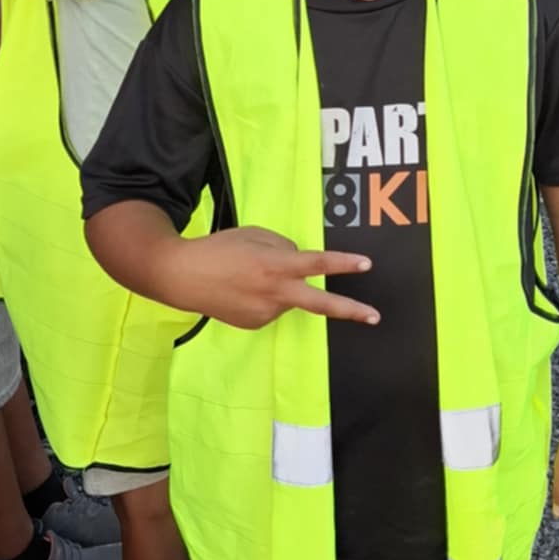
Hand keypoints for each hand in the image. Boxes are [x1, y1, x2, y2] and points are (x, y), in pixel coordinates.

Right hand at [175, 226, 379, 329]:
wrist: (182, 277)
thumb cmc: (219, 249)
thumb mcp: (254, 235)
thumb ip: (283, 246)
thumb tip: (299, 261)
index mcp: (276, 265)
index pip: (317, 263)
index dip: (344, 263)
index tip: (366, 264)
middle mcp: (275, 293)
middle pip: (321, 303)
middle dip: (351, 310)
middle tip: (375, 316)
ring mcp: (266, 312)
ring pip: (287, 297)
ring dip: (279, 287)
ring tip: (247, 277)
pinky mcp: (255, 324)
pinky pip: (271, 307)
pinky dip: (264, 297)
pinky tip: (241, 291)